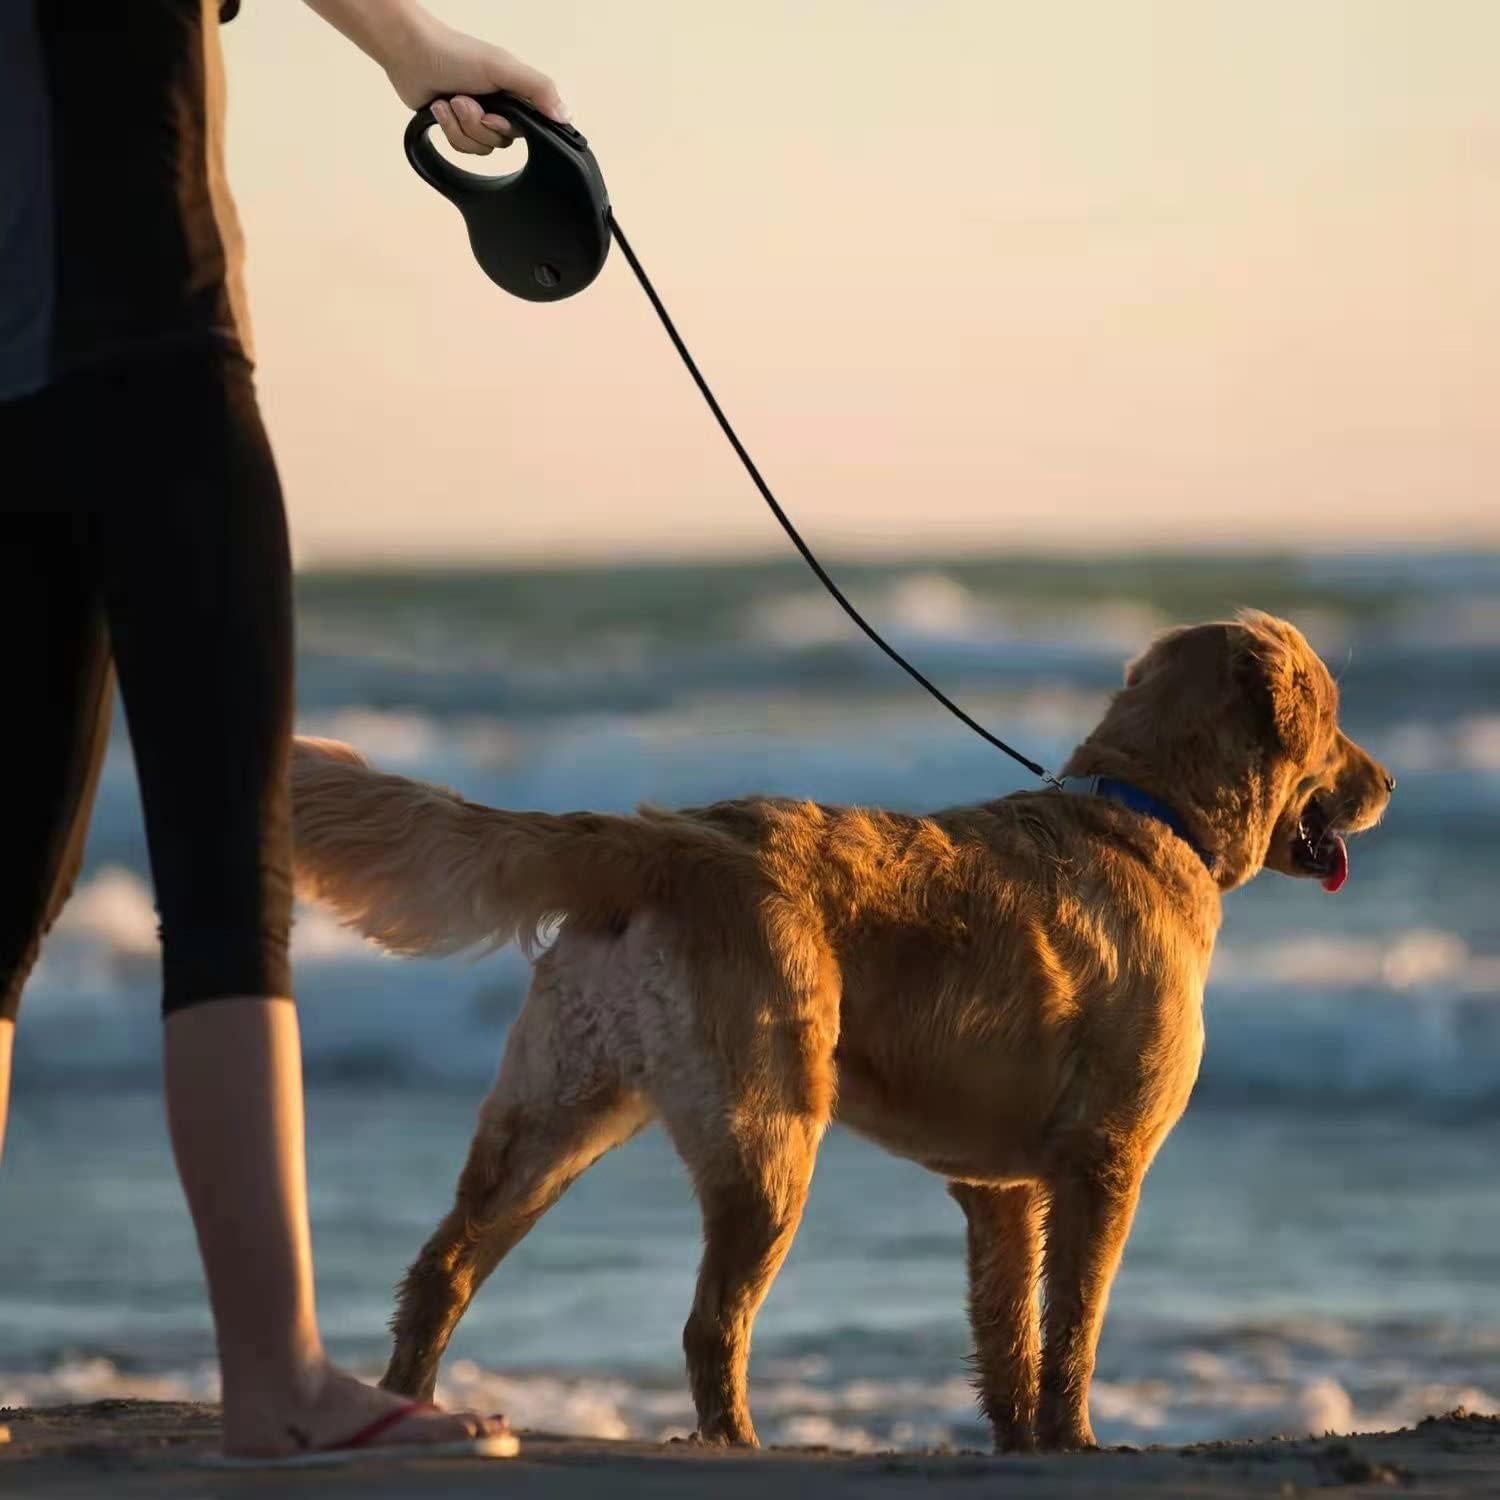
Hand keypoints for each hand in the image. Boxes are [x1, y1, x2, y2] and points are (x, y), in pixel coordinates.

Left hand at [384, 14, 567, 154]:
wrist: (409, 53)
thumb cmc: (454, 53)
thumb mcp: (503, 68)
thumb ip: (537, 88)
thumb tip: (565, 115)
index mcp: (515, 93)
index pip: (528, 128)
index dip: (506, 127)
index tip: (491, 114)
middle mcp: (500, 106)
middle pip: (501, 141)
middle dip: (477, 124)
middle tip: (462, 99)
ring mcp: (477, 117)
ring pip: (480, 148)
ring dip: (460, 126)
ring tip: (448, 100)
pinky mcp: (456, 127)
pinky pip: (461, 148)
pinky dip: (448, 128)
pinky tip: (438, 108)